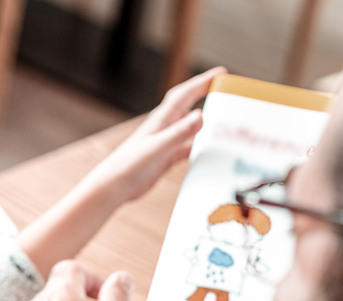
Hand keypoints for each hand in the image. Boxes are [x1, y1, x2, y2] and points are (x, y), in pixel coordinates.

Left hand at [89, 66, 226, 202]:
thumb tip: (201, 115)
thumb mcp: (158, 148)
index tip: (221, 72)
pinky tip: (211, 153)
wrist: (114, 186)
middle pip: (190, 107)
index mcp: (162, 119)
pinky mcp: (166, 158)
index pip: (185, 94)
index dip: (203, 81)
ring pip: (191, 128)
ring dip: (207, 124)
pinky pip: (188, 149)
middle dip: (207, 97)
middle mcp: (165, 127)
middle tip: (228, 93)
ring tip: (226, 122)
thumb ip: (179, 133)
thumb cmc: (129, 165)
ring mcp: (166, 143)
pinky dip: (200, 148)